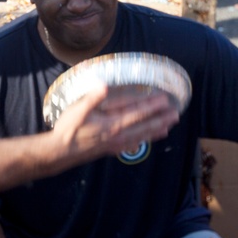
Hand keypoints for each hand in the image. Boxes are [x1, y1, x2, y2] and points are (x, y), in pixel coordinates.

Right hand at [53, 86, 178, 161]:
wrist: (61, 152)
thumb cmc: (69, 129)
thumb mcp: (77, 110)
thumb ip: (92, 98)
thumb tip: (103, 85)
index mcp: (112, 125)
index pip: (137, 113)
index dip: (151, 106)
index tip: (165, 100)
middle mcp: (118, 136)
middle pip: (144, 126)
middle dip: (161, 119)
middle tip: (176, 114)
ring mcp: (116, 144)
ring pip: (141, 137)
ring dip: (156, 131)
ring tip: (169, 127)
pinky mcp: (112, 149)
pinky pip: (133, 144)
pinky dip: (143, 141)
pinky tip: (146, 140)